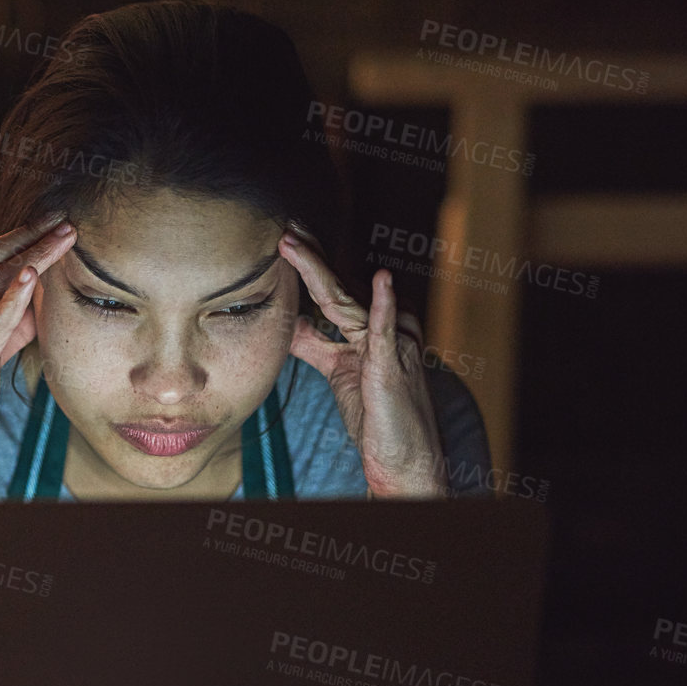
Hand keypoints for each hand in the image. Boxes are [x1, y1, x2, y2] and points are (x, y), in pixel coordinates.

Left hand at [280, 230, 448, 498]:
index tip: (283, 240)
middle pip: (338, 287)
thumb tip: (287, 325)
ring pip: (349, 301)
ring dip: (320, 272)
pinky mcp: (392, 364)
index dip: (308, 264)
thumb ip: (314, 345)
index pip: (333, 289)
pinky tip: (382, 279)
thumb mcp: (336, 371)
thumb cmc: (375, 414)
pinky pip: (385, 330)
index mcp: (368, 328)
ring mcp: (390, 343)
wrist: (402, 458)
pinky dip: (383, 304)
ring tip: (295, 246)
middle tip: (284, 228)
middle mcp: (383, 327)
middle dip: (310, 257)